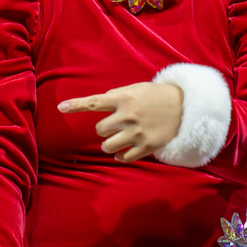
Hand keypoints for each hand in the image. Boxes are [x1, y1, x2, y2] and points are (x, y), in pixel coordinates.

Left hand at [59, 82, 182, 161]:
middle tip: (115, 125)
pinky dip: (120, 156)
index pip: (94, 102)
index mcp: (123, 98)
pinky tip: (123, 151)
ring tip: (118, 139)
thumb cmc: (157, 96)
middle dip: (104, 129)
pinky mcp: (146, 146)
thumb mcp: (136, 88)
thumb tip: (101, 102)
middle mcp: (128, 116)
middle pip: (99, 129)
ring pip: (107, 146)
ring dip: (109, 144)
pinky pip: (123, 157)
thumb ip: (117, 95)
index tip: (61, 108)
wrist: (186, 107)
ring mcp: (137, 132)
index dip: (76, 105)